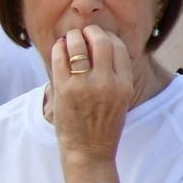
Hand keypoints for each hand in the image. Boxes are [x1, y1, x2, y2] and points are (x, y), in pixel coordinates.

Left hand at [47, 26, 139, 161]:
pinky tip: (58, 48)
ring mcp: (85, 86)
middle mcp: (107, 82)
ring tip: (69, 38)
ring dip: (72, 37)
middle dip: (90, 32)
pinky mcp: (64, 90)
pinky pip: (60, 60)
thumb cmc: (103, 125)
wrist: (89, 150)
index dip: (108, 36)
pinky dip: (58, 49)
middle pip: (100, 41)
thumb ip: (114, 76)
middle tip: (82, 32)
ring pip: (78, 47)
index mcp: (124, 83)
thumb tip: (100, 49)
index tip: (99, 35)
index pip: (118, 47)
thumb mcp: (120, 98)